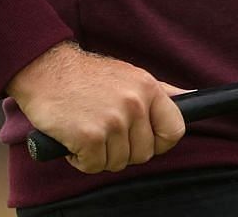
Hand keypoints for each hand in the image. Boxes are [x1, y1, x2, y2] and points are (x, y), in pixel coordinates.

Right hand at [6, 41, 188, 173]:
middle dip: (124, 151)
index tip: (144, 141)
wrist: (46, 70)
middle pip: (144, 153)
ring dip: (100, 155)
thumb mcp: (132, 76)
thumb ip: (161, 91)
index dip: (160, 143)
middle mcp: (135, 104)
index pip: (174, 131)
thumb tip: (191, 97)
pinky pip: (94, 166)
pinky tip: (73, 138)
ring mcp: (113, 121)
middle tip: (105, 133)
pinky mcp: (89, 136)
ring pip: (118, 163)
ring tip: (87, 131)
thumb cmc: (88, 76)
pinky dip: (81, 160)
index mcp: (149, 89)